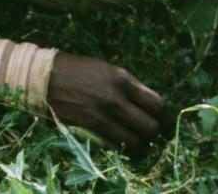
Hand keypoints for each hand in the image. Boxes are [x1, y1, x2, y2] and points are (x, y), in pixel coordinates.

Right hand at [46, 52, 172, 152]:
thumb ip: (130, 88)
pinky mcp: (90, 128)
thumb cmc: (81, 71)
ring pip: (134, 140)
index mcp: (123, 79)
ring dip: (141, 144)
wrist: (48, 77)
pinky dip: (123, 147)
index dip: (167, 119)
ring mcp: (102, 115)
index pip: (157, 104)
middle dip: (157, 134)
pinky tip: (124, 144)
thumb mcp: (110, 71)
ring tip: (142, 143)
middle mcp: (116, 98)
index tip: (169, 125)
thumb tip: (150, 106)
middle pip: (149, 126)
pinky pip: (115, 144)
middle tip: (157, 137)